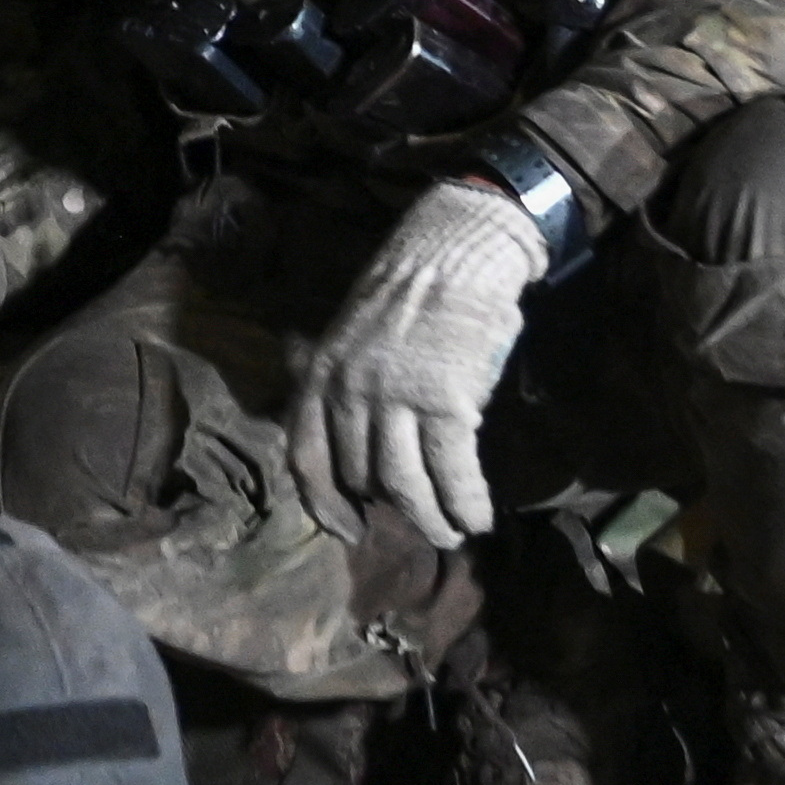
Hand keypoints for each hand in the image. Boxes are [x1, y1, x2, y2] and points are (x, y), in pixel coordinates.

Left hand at [288, 179, 548, 551]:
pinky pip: (452, 474)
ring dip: (432, 520)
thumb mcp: (348, 338)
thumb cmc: (408, 296)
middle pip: (362, 477)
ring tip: (453, 531)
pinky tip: (478, 517)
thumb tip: (348, 446)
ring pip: (405, 487)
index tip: (350, 531)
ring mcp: (396, 399)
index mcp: (319, 376)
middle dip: (394, 509)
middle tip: (422, 522)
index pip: (307, 457)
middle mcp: (348, 392)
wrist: (455, 252)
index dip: (325, 505)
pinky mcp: (446, 403)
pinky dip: (466, 504)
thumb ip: (339, 387)